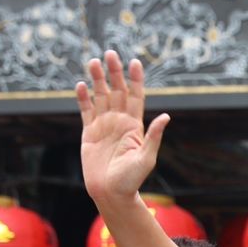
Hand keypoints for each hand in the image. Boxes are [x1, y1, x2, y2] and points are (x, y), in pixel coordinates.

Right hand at [76, 50, 169, 206]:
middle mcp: (119, 122)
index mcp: (135, 126)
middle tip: (110, 53)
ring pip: (100, 97)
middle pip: (117, 91)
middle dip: (114, 72)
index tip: (135, 62)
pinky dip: (83, 98)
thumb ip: (154, 136)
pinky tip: (81, 85)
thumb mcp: (146, 158)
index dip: (135, 79)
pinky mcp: (89, 132)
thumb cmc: (132, 179)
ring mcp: (104, 125)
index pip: (135, 97)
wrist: (111, 192)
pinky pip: (86, 111)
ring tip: (93, 62)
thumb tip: (166, 117)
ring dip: (97, 80)